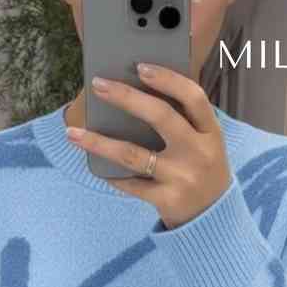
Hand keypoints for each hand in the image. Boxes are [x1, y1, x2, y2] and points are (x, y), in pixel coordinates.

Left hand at [66, 65, 232, 228]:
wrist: (214, 219)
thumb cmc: (201, 171)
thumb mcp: (204, 145)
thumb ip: (182, 122)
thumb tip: (133, 94)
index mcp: (210, 132)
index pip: (193, 97)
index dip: (168, 79)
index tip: (140, 66)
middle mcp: (199, 152)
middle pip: (161, 117)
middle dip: (126, 97)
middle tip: (99, 84)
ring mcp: (183, 177)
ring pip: (133, 154)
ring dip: (99, 142)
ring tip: (72, 133)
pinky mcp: (168, 200)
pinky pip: (131, 184)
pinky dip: (112, 176)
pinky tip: (95, 168)